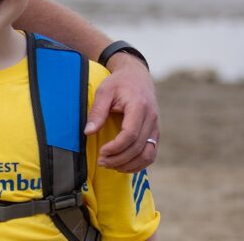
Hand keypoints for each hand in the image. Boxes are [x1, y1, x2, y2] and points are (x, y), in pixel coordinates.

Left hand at [85, 52, 158, 172]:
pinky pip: (151, 154)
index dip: (116, 147)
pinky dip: (138, 164)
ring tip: (110, 165)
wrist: (137, 77)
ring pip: (148, 155)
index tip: (101, 152)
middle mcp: (151, 119)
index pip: (130, 134)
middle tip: (101, 162)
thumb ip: (97, 111)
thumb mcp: (104, 91)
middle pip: (138, 147)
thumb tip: (88, 132)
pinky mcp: (155, 133)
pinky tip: (123, 165)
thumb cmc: (119, 83)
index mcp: (139, 107)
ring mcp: (155, 128)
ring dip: (129, 165)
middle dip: (119, 159)